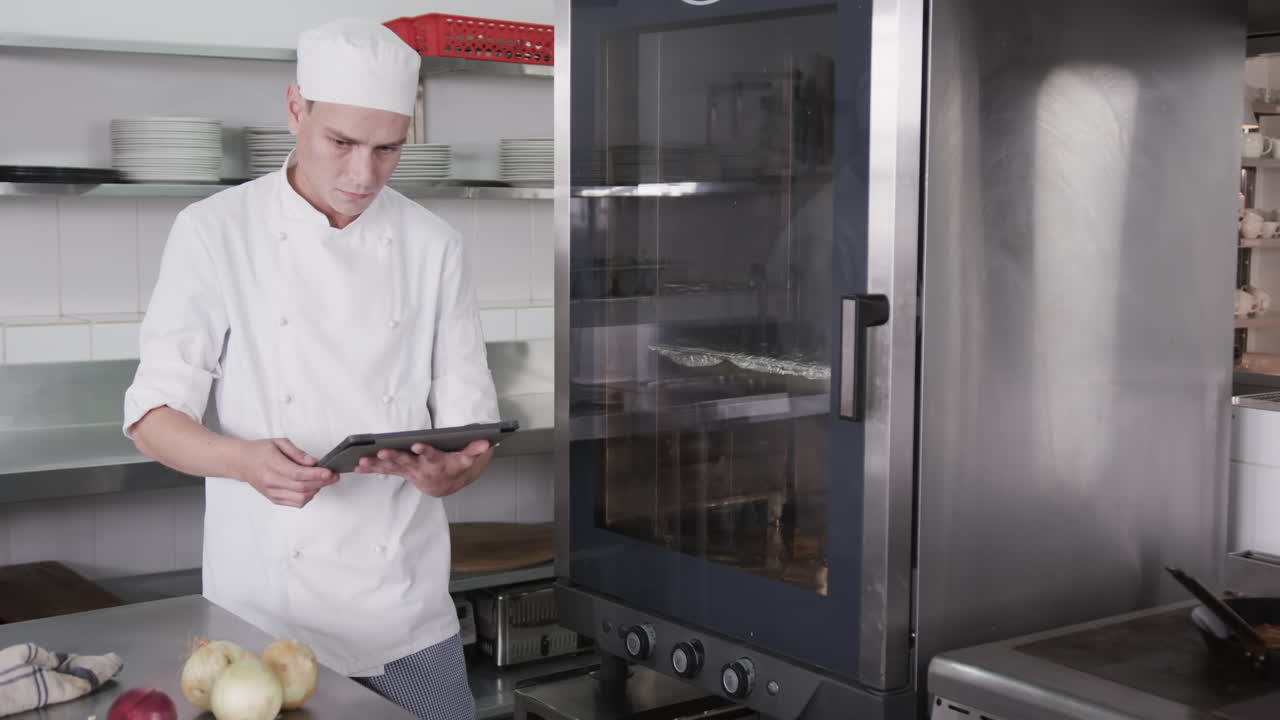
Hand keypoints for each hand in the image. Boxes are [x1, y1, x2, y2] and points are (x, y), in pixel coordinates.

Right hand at [237, 438, 337, 507]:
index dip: (316, 474)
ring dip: (315, 490)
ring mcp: (272, 492)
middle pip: (302, 487)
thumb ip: (297, 452)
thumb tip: (313, 462)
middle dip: (322, 483)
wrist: (242, 462)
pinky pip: (296, 503)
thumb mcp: (279, 442)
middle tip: (333, 476)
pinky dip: (307, 497)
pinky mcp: (274, 499)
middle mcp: (271, 481)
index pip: (297, 474)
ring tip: (321, 480)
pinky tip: (310, 487)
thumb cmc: (260, 451)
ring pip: (301, 498)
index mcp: (271, 464)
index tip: (330, 472)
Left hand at [352, 439, 491, 496]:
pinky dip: (371, 468)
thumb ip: (476, 448)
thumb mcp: (471, 458)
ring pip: (392, 468)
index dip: (425, 451)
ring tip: (362, 460)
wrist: (449, 484)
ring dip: (376, 465)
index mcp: (439, 462)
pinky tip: (358, 464)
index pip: (432, 455)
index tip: (417, 445)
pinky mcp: (402, 472)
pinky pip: (385, 470)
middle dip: (394, 457)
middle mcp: (423, 469)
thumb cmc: (458, 465)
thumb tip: (483, 439)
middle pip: (407, 462)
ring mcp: (410, 471)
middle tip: (382, 452)